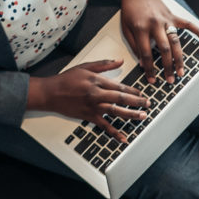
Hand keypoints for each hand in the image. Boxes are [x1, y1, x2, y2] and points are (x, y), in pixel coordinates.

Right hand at [30, 60, 147, 132]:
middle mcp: (97, 94)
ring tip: (143, 116)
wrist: (51, 93)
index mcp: (97, 81)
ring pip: (116, 111)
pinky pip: (105, 126)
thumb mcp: (85, 67)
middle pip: (121, 98)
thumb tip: (120, 60)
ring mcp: (94, 107)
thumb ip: (104, 64)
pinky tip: (124, 138)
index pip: (120, 86)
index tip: (141, 93)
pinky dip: (115, 133)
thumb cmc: (66, 79)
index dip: (133, 90)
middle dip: (137, 102)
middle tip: (148, 104)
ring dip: (131, 115)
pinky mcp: (89, 117)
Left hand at [119, 0, 198, 74]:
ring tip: (181, 71)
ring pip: (176, 42)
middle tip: (170, 80)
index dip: (149, 69)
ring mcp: (166, 20)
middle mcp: (155, 25)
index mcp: (141, 28)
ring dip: (179, 58)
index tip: (152, 79)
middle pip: (164, 50)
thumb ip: (134, 45)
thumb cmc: (130, 8)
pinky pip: (188, 24)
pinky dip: (198, 31)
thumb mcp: (126, 27)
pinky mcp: (173, 16)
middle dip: (168, 67)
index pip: (146, 53)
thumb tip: (142, 62)